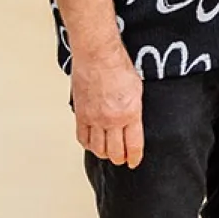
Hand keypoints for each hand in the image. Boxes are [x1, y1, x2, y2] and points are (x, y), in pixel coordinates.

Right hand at [71, 45, 143, 167]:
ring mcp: (94, 118)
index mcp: (130, 112)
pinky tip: (93, 144)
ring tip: (109, 153)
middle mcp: (111, 119)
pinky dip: (88, 144)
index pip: (133, 145)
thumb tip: (132, 123)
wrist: (98, 55)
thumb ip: (135, 109)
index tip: (134, 162)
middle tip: (122, 160)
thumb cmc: (119, 66)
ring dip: (104, 153)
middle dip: (120, 158)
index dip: (134, 157)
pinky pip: (82, 137)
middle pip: (114, 151)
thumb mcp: (138, 88)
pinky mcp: (80, 114)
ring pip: (97, 148)